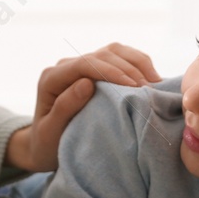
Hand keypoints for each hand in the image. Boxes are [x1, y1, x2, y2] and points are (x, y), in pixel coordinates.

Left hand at [5, 43, 159, 171]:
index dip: (111, 72)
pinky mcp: (95, 69)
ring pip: (114, 51)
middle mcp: (66, 66)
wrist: (43, 146)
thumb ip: (65, 107)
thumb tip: (86, 83)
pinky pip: (119, 57)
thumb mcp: (50, 132)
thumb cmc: (46, 144)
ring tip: (155, 83)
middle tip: (150, 90)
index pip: (85, 64)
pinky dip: (138, 64)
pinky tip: (152, 78)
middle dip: (129, 69)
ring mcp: (81, 65)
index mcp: (52, 78)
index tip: (134, 87)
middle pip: (103, 54)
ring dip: (137, 63)